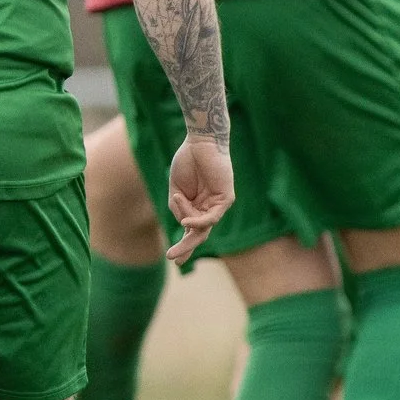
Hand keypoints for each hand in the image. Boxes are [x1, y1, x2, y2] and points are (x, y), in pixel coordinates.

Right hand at [166, 135, 234, 262]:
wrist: (200, 141)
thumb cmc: (187, 160)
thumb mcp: (176, 189)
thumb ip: (178, 208)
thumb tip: (183, 224)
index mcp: (197, 205)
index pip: (192, 229)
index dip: (183, 243)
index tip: (172, 257)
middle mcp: (209, 207)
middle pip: (199, 233)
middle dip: (186, 246)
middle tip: (174, 259)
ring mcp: (218, 204)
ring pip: (203, 226)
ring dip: (187, 229)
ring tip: (175, 238)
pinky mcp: (226, 198)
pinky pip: (212, 217)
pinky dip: (197, 221)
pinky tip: (185, 222)